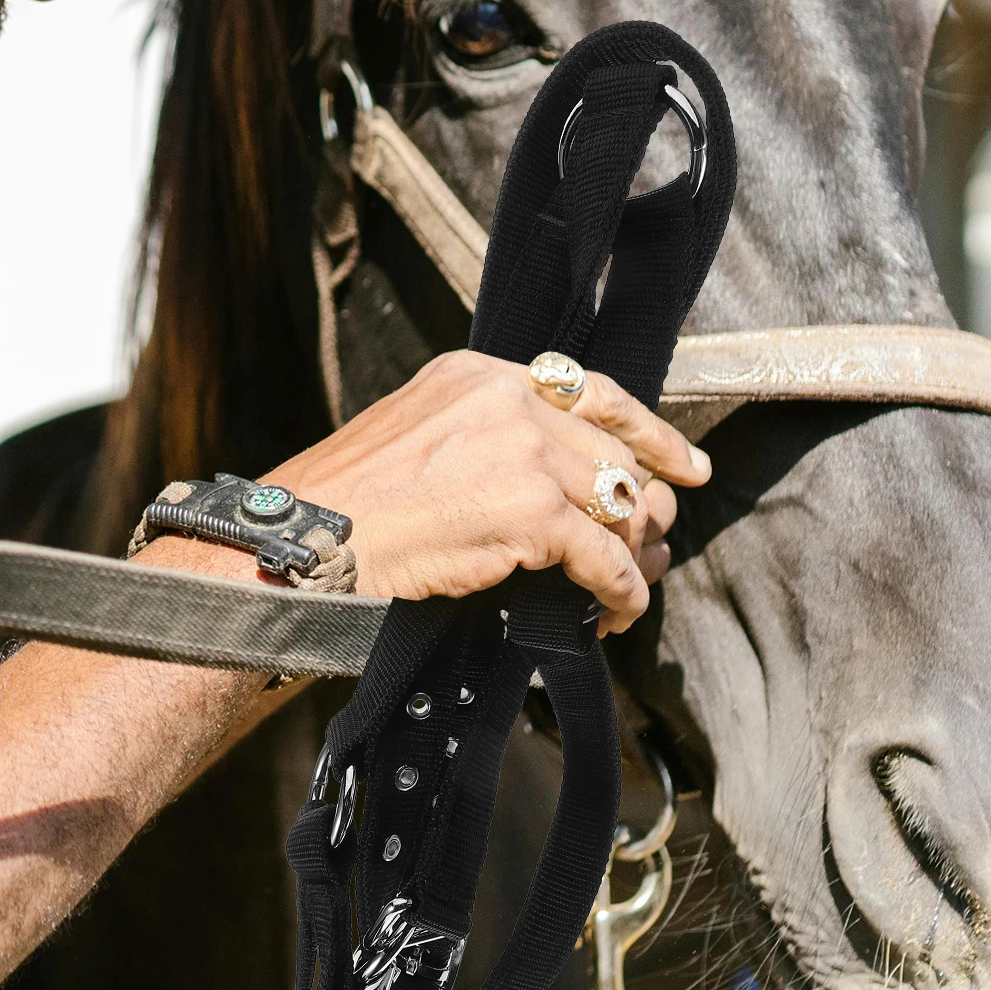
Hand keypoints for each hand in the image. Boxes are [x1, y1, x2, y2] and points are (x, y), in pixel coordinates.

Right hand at [267, 351, 709, 633]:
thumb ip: (478, 438)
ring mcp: (525, 453)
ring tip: (630, 584)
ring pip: (621, 503)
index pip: (590, 392)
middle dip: (643, 504)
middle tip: (653, 542)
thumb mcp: (414, 436)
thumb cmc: (342, 506)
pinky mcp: (533, 512)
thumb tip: (542, 480)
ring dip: (635, 552)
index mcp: (478, 375)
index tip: (683, 463)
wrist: (306, 540)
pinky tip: (615, 613)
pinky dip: (621, 591)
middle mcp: (508, 401)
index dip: (649, 431)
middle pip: (615, 450)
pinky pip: (606, 558)